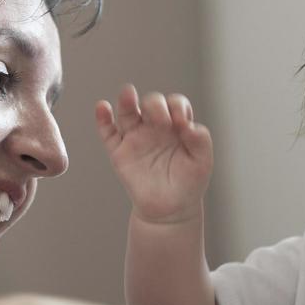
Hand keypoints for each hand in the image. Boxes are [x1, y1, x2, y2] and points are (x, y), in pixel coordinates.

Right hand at [96, 85, 212, 223]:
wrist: (170, 210)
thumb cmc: (188, 183)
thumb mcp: (202, 161)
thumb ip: (201, 140)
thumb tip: (188, 124)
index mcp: (175, 125)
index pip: (174, 103)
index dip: (177, 106)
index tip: (182, 122)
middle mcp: (154, 126)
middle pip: (150, 103)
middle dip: (156, 105)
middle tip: (162, 121)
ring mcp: (135, 137)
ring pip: (127, 111)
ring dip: (127, 101)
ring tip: (128, 94)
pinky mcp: (119, 152)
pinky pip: (108, 132)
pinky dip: (102, 119)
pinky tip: (102, 108)